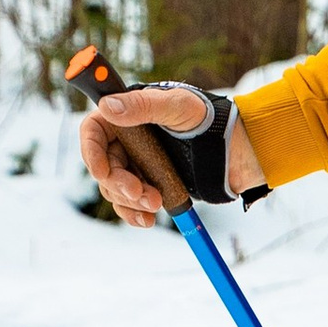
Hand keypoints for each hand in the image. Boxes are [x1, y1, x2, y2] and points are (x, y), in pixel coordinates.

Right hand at [77, 85, 266, 226]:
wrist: (236, 151)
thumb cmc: (209, 120)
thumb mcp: (178, 107)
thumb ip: (143, 106)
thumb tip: (107, 106)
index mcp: (127, 114)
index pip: (93, 131)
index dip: (91, 151)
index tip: (102, 171)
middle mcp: (127, 140)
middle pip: (103, 165)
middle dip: (118, 183)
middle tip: (141, 193)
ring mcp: (136, 164)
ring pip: (115, 188)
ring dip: (130, 201)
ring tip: (156, 203)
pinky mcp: (148, 185)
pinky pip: (129, 204)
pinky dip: (134, 214)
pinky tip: (147, 220)